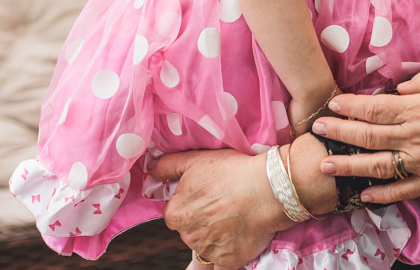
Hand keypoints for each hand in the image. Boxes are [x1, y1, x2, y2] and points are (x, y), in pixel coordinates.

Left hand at [154, 149, 282, 268]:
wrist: (269, 190)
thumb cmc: (233, 172)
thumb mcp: (197, 160)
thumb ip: (168, 166)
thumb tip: (150, 169)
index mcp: (175, 213)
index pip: (175, 211)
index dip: (191, 202)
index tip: (208, 194)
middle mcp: (187, 236)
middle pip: (190, 229)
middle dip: (202, 220)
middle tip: (223, 205)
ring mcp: (207, 251)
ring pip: (205, 246)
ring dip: (214, 236)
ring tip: (235, 219)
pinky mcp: (228, 261)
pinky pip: (219, 265)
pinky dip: (224, 256)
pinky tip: (233, 244)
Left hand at [313, 70, 419, 204]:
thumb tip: (398, 89)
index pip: (376, 108)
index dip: (351, 106)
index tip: (333, 104)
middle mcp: (416, 137)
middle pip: (369, 135)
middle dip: (339, 132)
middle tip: (317, 129)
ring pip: (377, 165)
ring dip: (349, 166)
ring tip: (326, 164)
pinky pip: (402, 190)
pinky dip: (381, 195)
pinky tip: (363, 195)